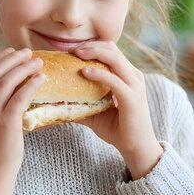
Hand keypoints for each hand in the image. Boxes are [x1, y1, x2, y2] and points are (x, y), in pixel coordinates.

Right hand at [0, 47, 45, 194]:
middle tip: (28, 52)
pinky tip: (41, 78)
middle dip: (13, 59)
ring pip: (7, 81)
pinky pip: (20, 97)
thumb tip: (13, 79)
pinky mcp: (6, 123)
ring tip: (38, 62)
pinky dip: (31, 84)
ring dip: (24, 68)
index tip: (12, 51)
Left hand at [70, 41, 162, 178]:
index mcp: (127, 75)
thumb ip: (80, 103)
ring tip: (76, 55)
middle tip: (72, 50)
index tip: (72, 50)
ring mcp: (134, 85)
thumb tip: (56, 102)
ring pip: (114, 58)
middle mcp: (133, 76)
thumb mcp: (96, 112)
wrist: (137, 148)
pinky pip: (114, 80)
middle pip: (112, 48)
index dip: (92, 46)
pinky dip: (98, 73)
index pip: (110, 50)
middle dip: (91, 45)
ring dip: (94, 53)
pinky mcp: (132, 98)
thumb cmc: (118, 129)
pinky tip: (85, 72)